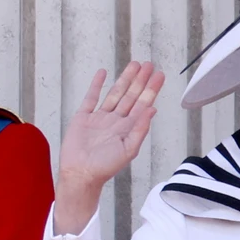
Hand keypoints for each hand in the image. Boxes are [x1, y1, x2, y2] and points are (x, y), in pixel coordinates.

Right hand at [53, 62, 163, 234]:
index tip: (158, 75)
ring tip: (134, 65)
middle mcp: (115, 121)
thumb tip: (152, 109)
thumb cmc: (104, 167)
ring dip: (124, 79)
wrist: (80, 174)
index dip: (151, 89)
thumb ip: (140, 128)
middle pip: (131, 96)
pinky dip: (96, 85)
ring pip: (114, 94)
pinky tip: (103, 73)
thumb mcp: (128, 149)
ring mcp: (99, 118)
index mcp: (127, 129)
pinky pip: (91, 97)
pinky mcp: (83, 118)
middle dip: (140, 80)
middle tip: (148, 65)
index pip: (143, 104)